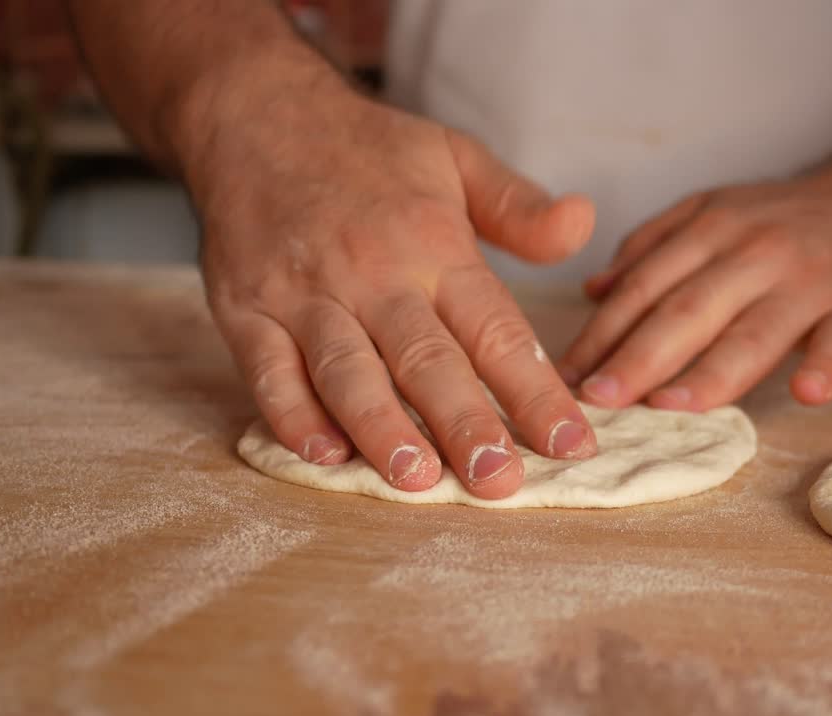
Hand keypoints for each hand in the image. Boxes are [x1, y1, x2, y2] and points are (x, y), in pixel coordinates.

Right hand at [192, 76, 597, 499]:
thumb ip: (518, 206)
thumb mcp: (455, 157)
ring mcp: (304, 295)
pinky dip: (293, 415)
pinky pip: (268, 371)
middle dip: (466, 425)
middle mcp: (373, 274)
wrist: (255, 116)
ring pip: (348, 371)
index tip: (573, 444)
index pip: (495, 329)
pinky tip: (325, 454)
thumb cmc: (369, 151)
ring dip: (381, 427)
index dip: (536, 390)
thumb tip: (583, 224)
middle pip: (425, 360)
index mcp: (434, 245)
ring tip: (416, 479)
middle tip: (500, 483)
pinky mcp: (247, 311)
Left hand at [559, 179, 831, 410]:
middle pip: (688, 308)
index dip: (603, 331)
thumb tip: (593, 291)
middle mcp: (757, 250)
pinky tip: (807, 392)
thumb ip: (654, 248)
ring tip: (667, 406)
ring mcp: (812, 281)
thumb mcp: (716, 214)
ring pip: (755, 331)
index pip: (646, 285)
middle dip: (636, 356)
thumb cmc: (788, 224)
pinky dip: (829, 366)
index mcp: (713, 228)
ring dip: (709, 371)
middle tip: (595, 400)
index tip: (566, 374)